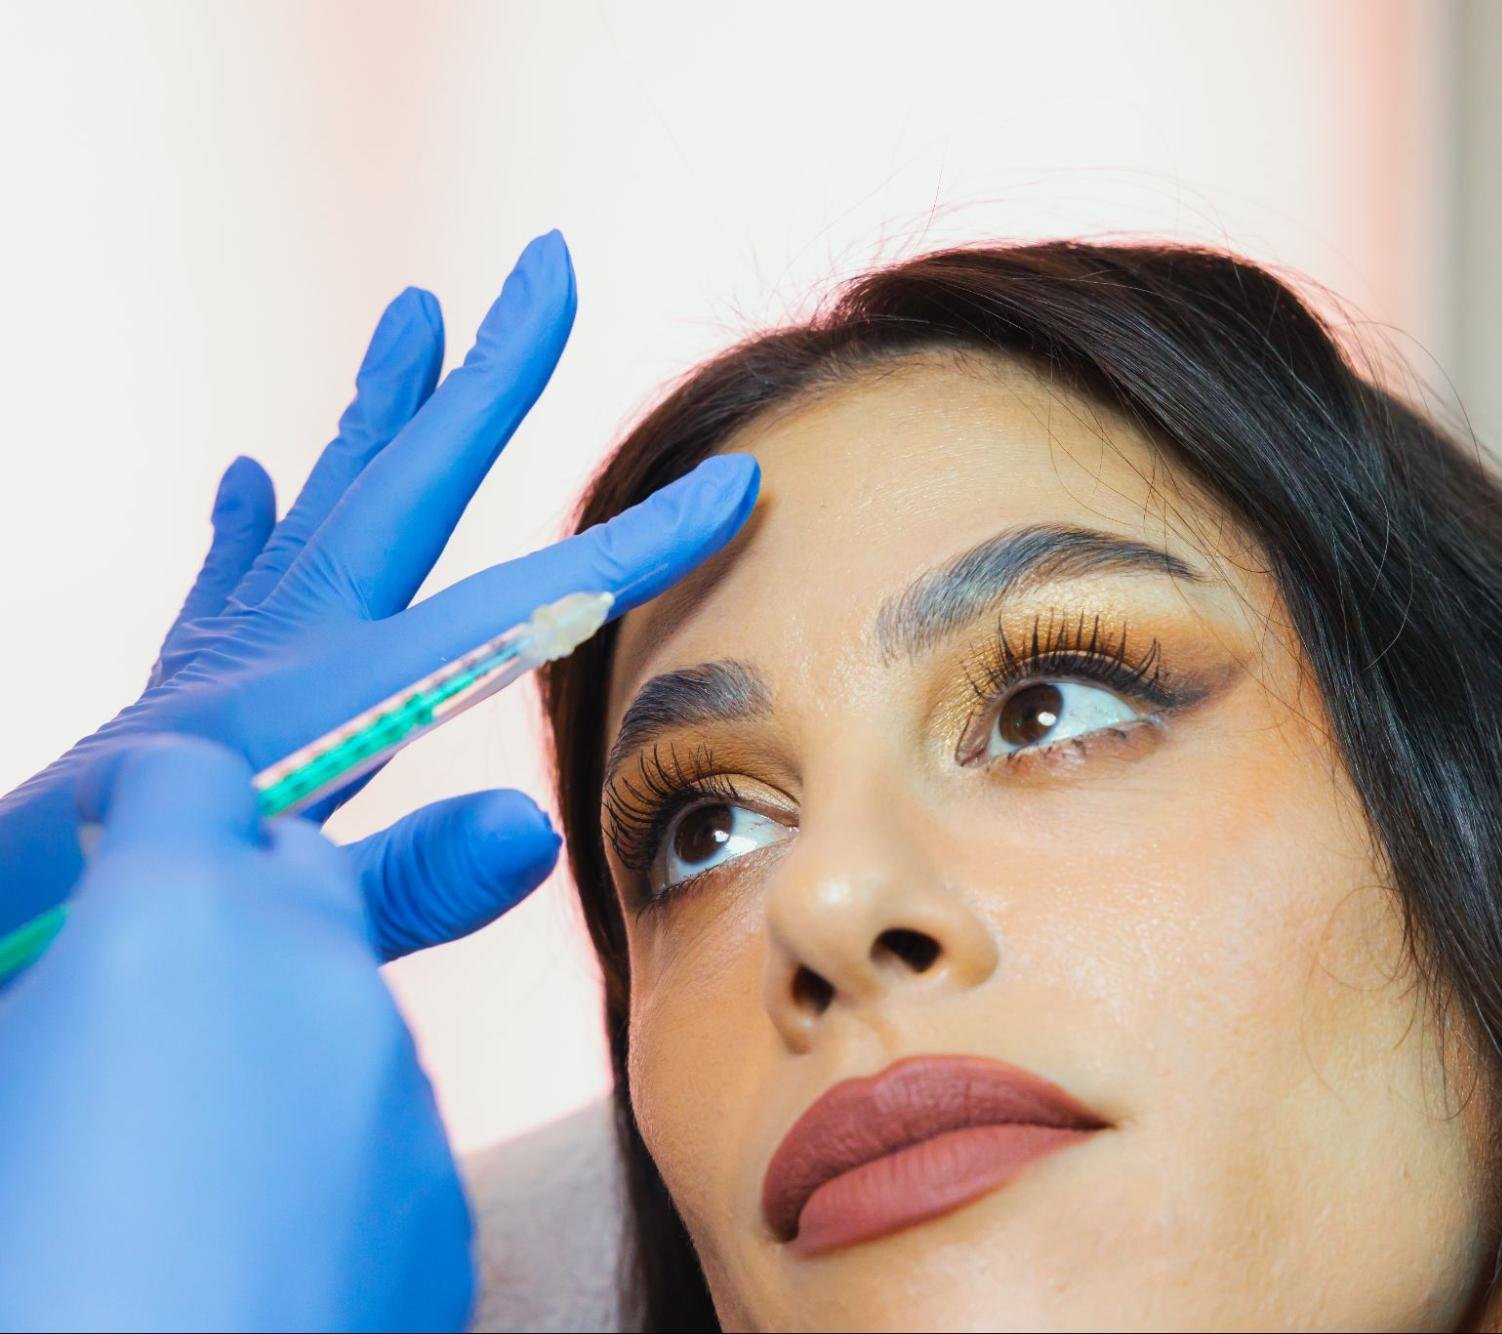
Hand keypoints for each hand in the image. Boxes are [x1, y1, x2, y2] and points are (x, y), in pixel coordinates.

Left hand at [0, 232, 758, 958]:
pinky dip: (252, 518)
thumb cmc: (134, 931)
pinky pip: (231, 574)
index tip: (730, 486)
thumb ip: (409, 884)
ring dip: (381, 404)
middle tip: (544, 265)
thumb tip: (536, 829)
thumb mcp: (290, 927)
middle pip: (408, 485)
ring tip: (414, 312)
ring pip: (324, 497)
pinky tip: (247, 478)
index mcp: (325, 699)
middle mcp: (278, 646)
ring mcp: (227, 655)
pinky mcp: (185, 687)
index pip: (514, 608)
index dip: (633, 549)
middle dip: (490, 375)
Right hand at [0, 736, 475, 1330]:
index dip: (143, 804)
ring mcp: (398, 1085)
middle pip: (295, 870)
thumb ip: (39, 990)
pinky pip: (378, 1119)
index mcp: (178, 918)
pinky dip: (323, 1133)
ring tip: (173, 1145)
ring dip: (277, 1025)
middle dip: (226, 896)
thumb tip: (69, 981)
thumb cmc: (24, 1255)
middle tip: (136, 986)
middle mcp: (318, 972)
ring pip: (343, 1002)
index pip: (191, 778)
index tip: (103, 845)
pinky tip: (240, 1232)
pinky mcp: (440, 1192)